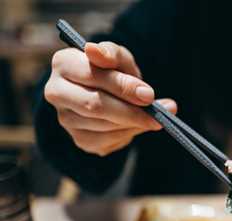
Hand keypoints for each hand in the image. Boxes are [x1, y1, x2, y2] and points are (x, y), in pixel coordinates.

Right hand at [45, 41, 176, 155]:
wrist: (110, 94)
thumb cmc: (113, 71)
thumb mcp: (118, 57)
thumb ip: (111, 53)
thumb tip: (95, 51)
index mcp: (63, 63)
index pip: (91, 75)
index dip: (122, 86)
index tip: (149, 94)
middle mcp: (56, 91)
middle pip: (95, 105)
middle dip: (131, 111)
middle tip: (157, 114)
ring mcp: (65, 118)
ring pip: (104, 125)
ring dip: (133, 123)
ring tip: (152, 117)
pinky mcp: (79, 139)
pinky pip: (108, 141)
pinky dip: (128, 133)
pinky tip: (137, 124)